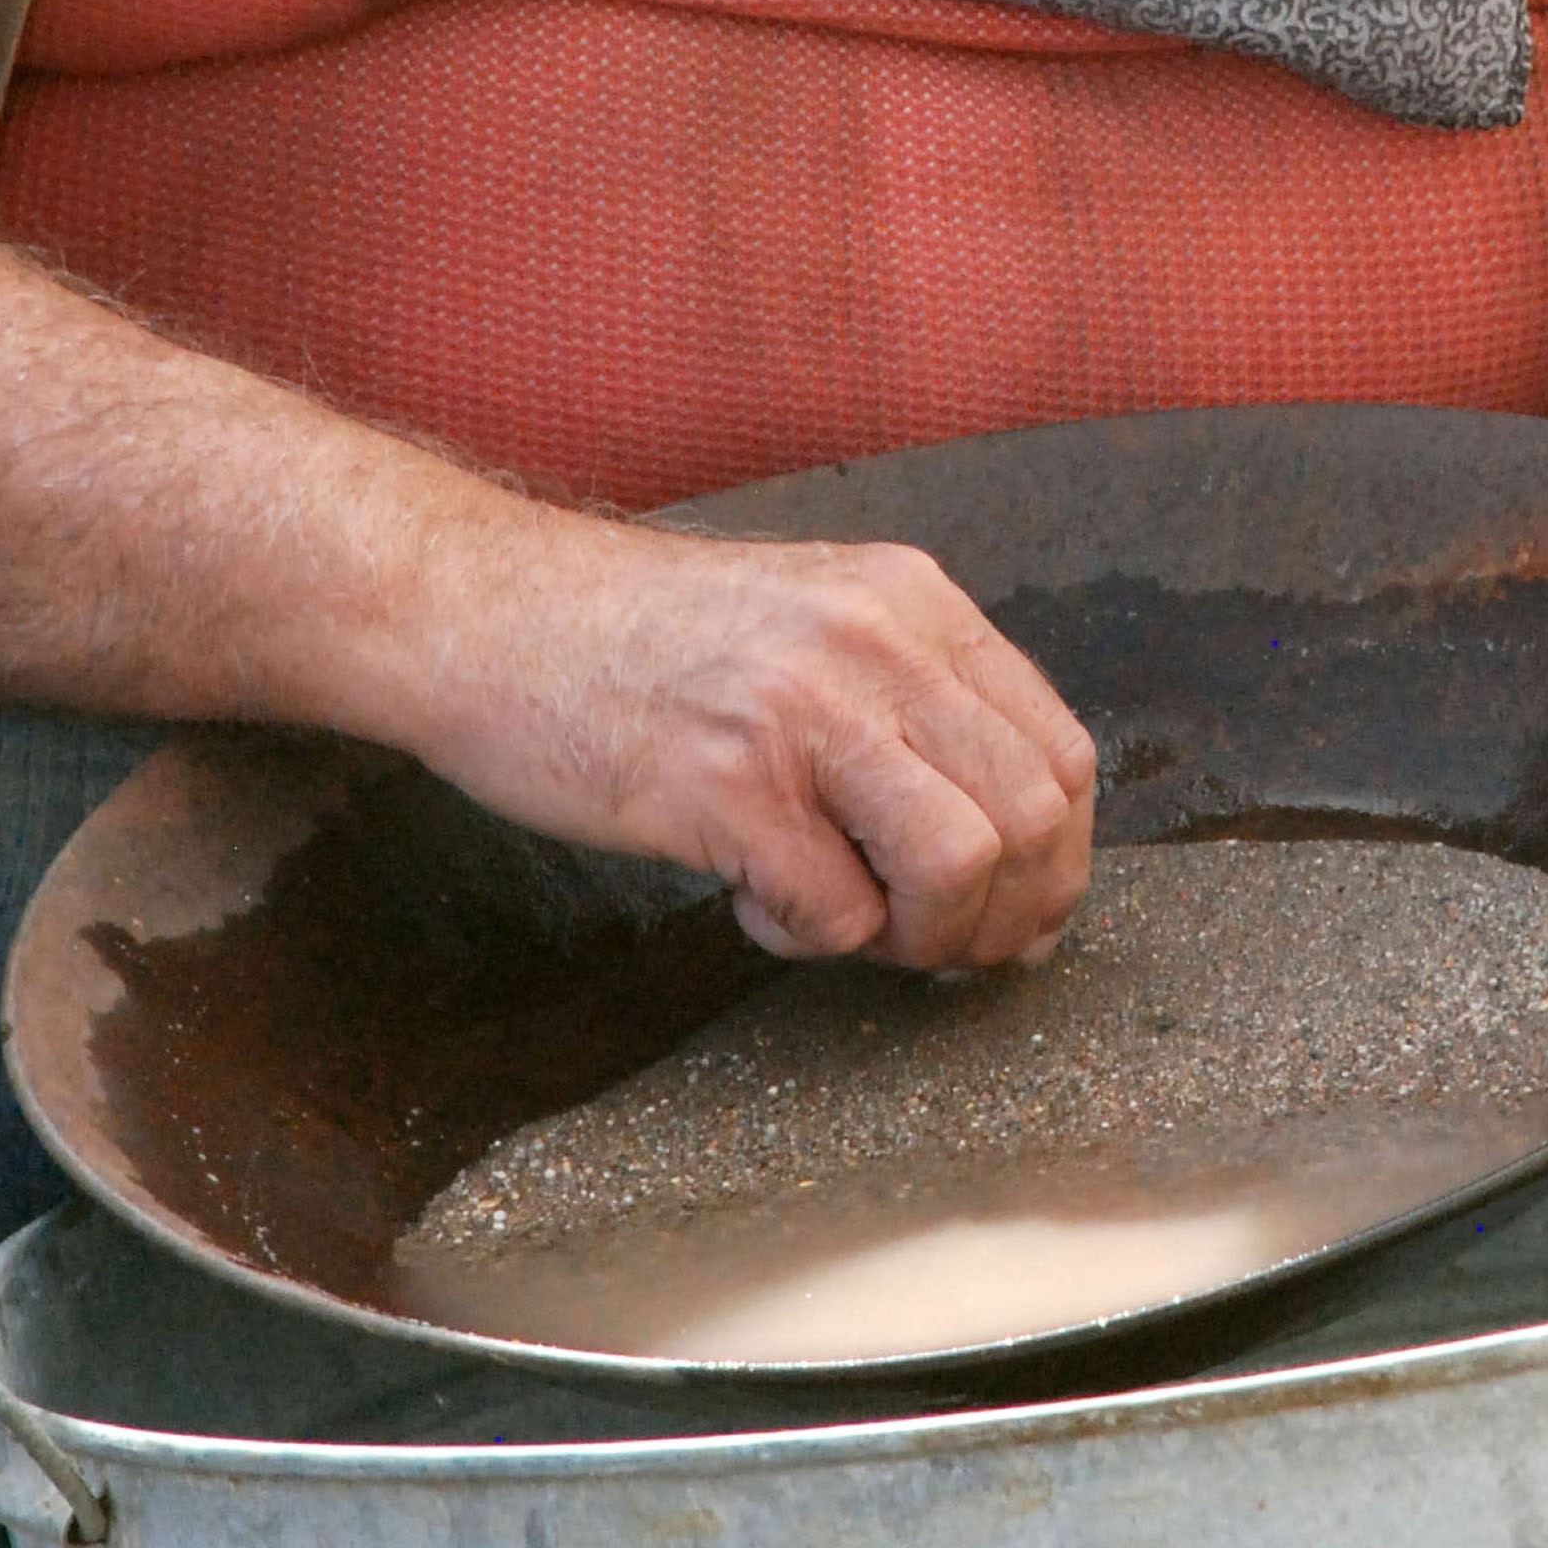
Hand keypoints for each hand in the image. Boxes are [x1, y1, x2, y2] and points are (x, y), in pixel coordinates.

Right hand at [414, 514, 1098, 972]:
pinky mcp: (728, 784)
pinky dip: (804, 938)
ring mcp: (806, 710)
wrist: (485, 611)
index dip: (1053, 863)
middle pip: (1030, 820)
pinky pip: (835, 913)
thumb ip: (911, 708)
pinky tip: (747, 897)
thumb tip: (1014, 861)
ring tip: (850, 924)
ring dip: (920, 937)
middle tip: (932, 947)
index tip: (1012, 914)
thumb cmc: (640, 640)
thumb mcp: (813, 626)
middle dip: (1000, 919)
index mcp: (912, 600)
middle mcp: (878, 642)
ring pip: (961, 867)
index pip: (1061, 753)